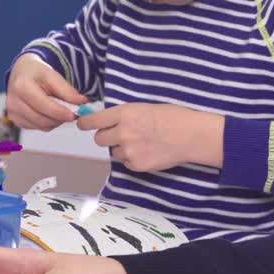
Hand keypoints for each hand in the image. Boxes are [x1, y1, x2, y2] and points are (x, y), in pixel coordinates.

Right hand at [5, 53, 87, 130]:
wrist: (22, 72)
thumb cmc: (37, 73)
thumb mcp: (52, 74)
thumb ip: (67, 90)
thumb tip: (82, 102)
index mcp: (21, 86)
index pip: (44, 105)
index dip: (61, 112)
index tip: (74, 114)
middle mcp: (13, 102)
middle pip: (42, 119)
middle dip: (60, 117)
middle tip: (73, 112)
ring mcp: (12, 113)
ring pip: (41, 126)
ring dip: (55, 121)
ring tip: (60, 108)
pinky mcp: (15, 120)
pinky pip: (37, 127)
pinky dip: (47, 122)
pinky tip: (49, 111)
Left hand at [76, 103, 224, 171]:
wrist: (191, 135)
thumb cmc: (173, 117)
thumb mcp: (145, 107)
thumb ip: (125, 115)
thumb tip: (108, 121)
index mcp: (125, 114)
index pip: (94, 121)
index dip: (85, 123)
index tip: (82, 125)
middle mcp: (123, 132)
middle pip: (99, 139)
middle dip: (107, 136)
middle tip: (120, 134)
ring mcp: (129, 150)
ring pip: (114, 152)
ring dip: (122, 148)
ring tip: (142, 142)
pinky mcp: (136, 165)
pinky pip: (126, 163)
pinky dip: (134, 158)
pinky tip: (149, 151)